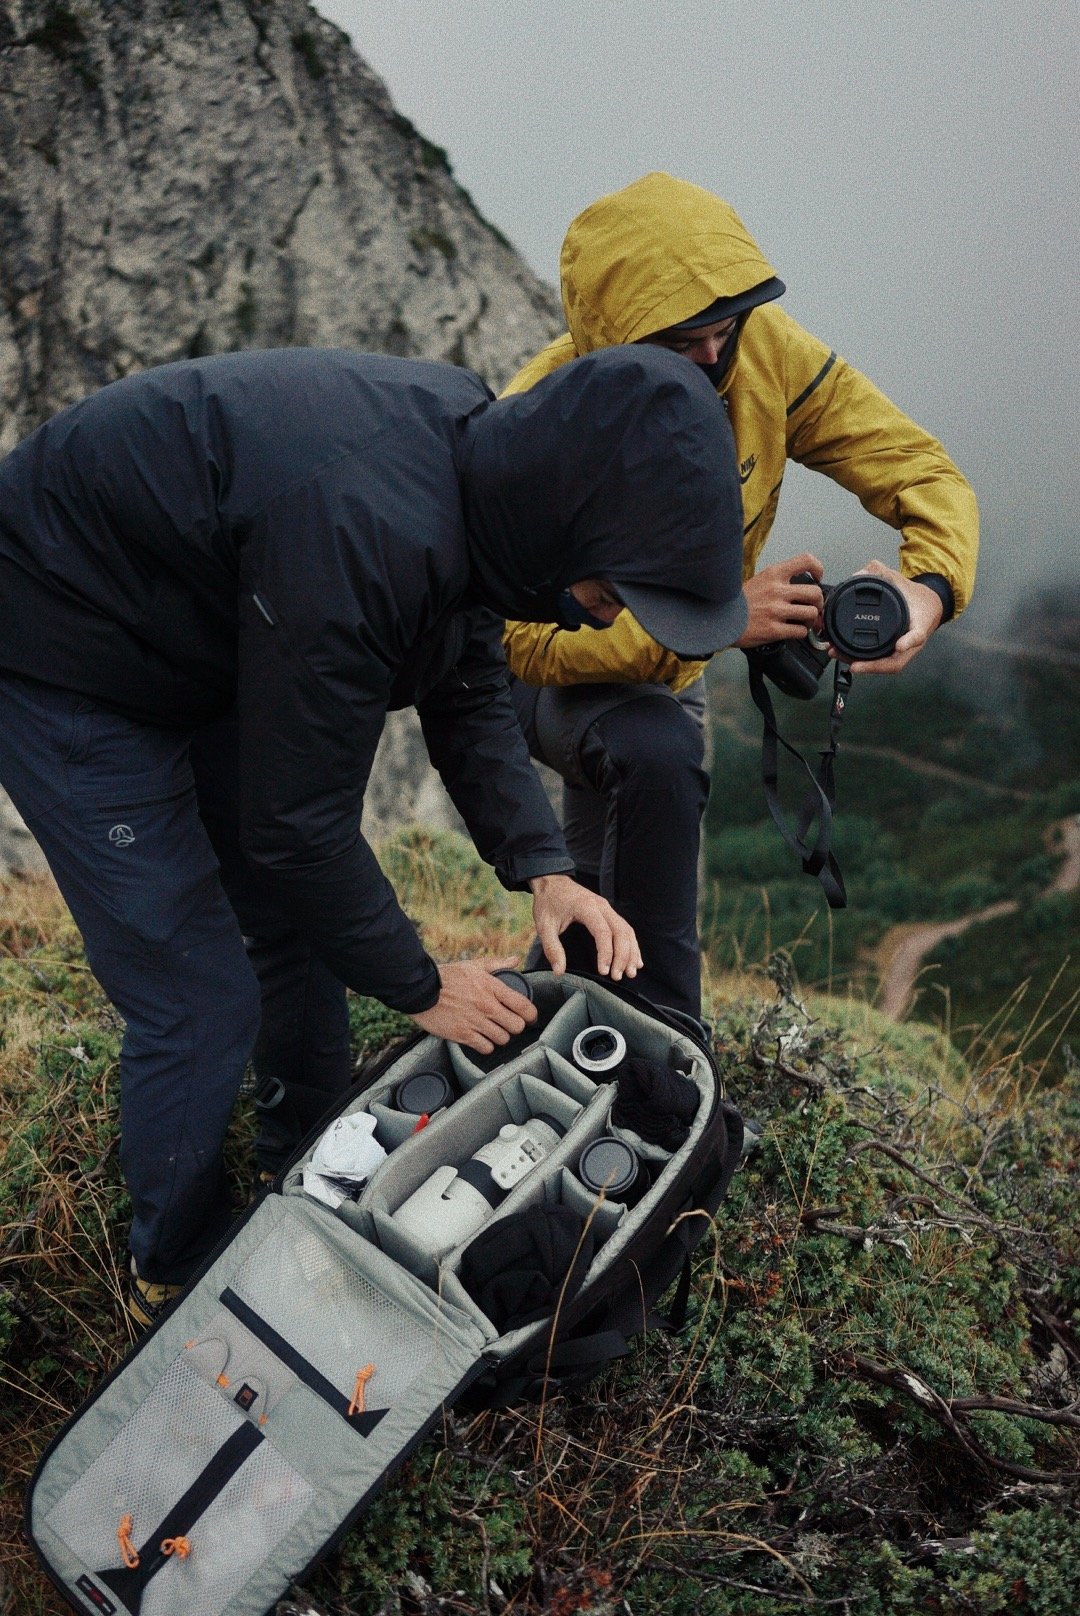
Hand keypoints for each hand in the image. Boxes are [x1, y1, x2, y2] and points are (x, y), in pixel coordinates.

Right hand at [410, 957, 536, 1053]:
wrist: (419, 989)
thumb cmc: (446, 977)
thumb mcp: (473, 966)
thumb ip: (496, 964)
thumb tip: (515, 960)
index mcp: (492, 987)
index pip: (523, 1005)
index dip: (531, 1015)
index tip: (530, 1018)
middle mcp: (487, 1006)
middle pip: (517, 1026)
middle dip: (515, 1027)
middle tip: (509, 1025)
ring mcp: (475, 1021)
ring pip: (502, 1039)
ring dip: (500, 1037)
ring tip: (493, 1032)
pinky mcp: (463, 1034)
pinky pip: (485, 1048)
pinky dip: (486, 1046)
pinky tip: (481, 1039)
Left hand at [527, 873, 642, 981]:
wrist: (552, 881)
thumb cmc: (548, 902)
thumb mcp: (544, 925)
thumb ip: (552, 948)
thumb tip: (559, 971)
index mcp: (586, 907)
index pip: (603, 932)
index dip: (606, 953)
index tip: (603, 971)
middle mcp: (602, 906)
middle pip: (621, 932)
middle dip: (623, 956)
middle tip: (618, 976)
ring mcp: (607, 908)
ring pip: (626, 930)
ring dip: (631, 952)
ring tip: (630, 972)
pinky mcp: (608, 912)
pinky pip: (625, 928)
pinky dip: (631, 944)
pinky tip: (634, 959)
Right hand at [735, 552, 824, 647]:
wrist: (721, 619)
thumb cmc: (740, 602)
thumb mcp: (759, 581)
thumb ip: (779, 581)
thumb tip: (801, 589)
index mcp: (774, 574)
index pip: (806, 560)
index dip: (818, 568)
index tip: (818, 576)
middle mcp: (777, 590)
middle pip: (815, 593)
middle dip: (818, 602)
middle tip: (813, 607)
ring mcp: (776, 611)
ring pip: (811, 613)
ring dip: (811, 619)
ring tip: (803, 621)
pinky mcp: (775, 630)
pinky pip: (800, 631)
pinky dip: (801, 632)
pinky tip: (793, 631)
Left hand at [833, 560, 943, 675]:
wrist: (930, 607)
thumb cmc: (917, 598)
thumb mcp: (902, 580)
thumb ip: (882, 572)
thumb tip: (861, 571)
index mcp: (920, 625)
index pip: (917, 636)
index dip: (908, 641)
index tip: (900, 646)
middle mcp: (911, 643)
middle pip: (895, 662)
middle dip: (873, 665)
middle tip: (853, 664)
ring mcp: (903, 651)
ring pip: (885, 666)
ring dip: (864, 667)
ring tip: (840, 657)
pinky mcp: (894, 653)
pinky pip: (879, 662)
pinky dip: (863, 663)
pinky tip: (845, 658)